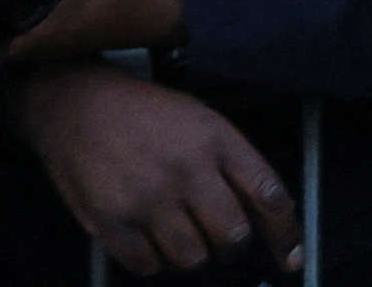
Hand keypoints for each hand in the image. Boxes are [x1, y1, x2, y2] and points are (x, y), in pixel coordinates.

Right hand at [4, 63, 293, 275]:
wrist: (78, 104)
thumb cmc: (146, 114)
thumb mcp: (203, 121)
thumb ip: (235, 165)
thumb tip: (266, 216)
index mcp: (216, 140)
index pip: (268, 194)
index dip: (286, 232)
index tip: (293, 256)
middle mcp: (186, 170)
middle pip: (232, 237)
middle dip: (232, 246)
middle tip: (220, 239)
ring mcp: (148, 198)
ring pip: (193, 259)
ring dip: (192, 254)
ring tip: (178, 231)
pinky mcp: (111, 222)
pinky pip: (148, 268)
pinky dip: (153, 261)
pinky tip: (148, 236)